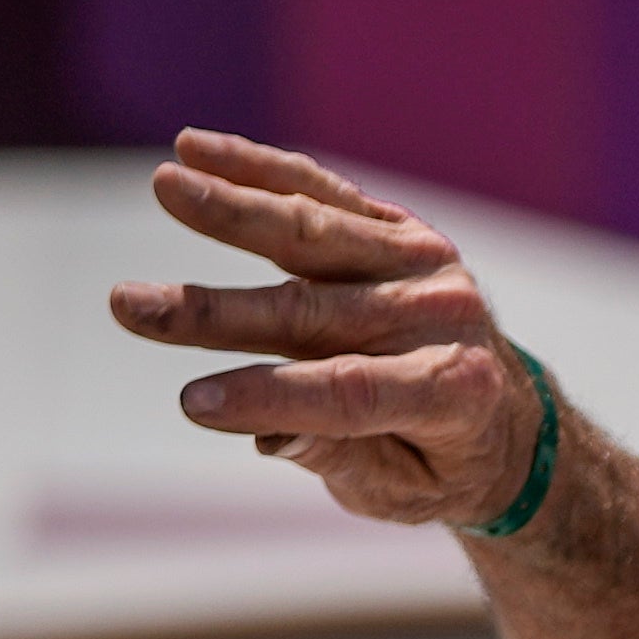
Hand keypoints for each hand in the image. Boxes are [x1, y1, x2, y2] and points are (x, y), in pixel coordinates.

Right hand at [116, 131, 540, 527]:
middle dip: (212, 311)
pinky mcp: (399, 230)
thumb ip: (337, 456)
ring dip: (230, 209)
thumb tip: (263, 432)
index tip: (191, 404)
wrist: (507, 418)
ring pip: (312, 232)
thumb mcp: (398, 489)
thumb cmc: (437, 464)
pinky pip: (321, 193)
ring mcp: (423, 263)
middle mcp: (442, 317)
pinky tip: (196, 149)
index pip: (346, 393)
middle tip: (131, 306)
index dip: (267, 398)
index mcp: (453, 393)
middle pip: (311, 312)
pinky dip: (258, 169)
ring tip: (165, 185)